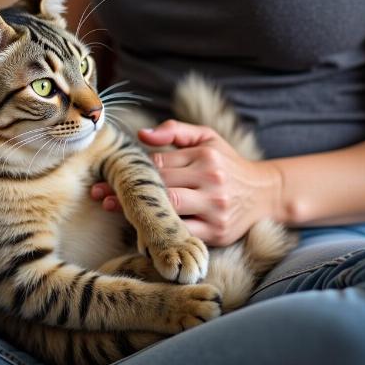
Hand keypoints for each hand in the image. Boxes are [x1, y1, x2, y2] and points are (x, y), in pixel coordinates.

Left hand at [92, 120, 281, 246]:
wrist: (265, 192)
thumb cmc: (227, 162)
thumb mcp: (207, 138)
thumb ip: (175, 130)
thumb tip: (141, 134)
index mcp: (205, 157)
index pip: (160, 162)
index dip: (134, 168)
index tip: (110, 172)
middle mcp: (211, 181)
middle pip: (160, 186)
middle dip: (127, 189)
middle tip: (98, 192)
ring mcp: (215, 209)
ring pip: (169, 210)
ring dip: (137, 210)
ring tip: (110, 207)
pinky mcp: (218, 233)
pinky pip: (182, 233)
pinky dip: (160, 232)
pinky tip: (138, 230)